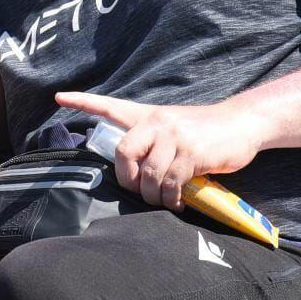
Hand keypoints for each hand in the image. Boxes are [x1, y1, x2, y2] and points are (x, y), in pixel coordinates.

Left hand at [56, 93, 266, 210]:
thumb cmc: (205, 131)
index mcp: (149, 115)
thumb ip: (152, 141)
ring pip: (148, 175)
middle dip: (127, 179)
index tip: (59, 97)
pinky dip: (171, 199)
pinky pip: (171, 184)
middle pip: (124, 153)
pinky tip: (176, 202)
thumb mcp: (174, 126)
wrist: (242, 123)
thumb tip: (135, 172)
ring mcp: (175, 137)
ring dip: (153, 196)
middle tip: (139, 190)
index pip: (111, 105)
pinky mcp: (192, 154)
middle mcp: (158, 122)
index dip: (83, 102)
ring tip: (163, 200)